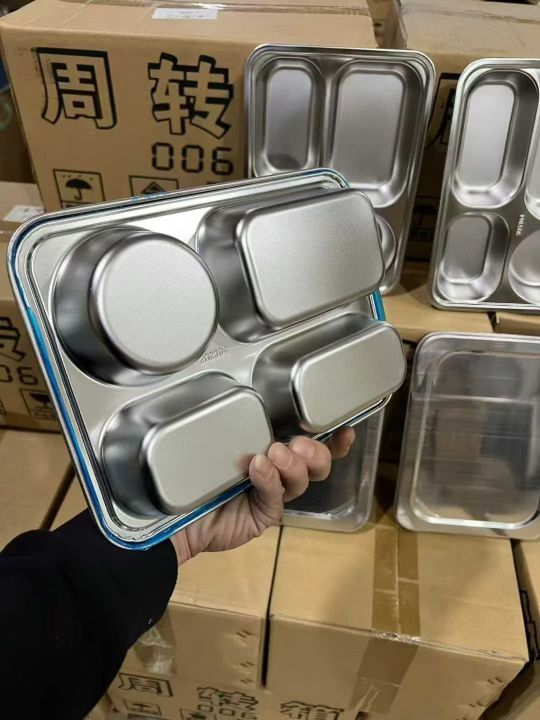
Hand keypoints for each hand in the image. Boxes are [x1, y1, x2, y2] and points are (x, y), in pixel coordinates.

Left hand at [171, 427, 355, 563]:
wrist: (177, 510)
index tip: (344, 428)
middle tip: (297, 444)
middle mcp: (279, 471)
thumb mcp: (223, 441)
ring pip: (302, 479)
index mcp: (274, 449)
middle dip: (316, 452)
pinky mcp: (265, 514)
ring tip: (275, 454)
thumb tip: (263, 414)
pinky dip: (269, 479)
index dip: (333, 439)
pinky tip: (259, 467)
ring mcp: (274, 494)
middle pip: (317, 464)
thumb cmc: (197, 468)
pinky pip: (276, 496)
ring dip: (293, 463)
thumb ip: (246, 428)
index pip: (311, 442)